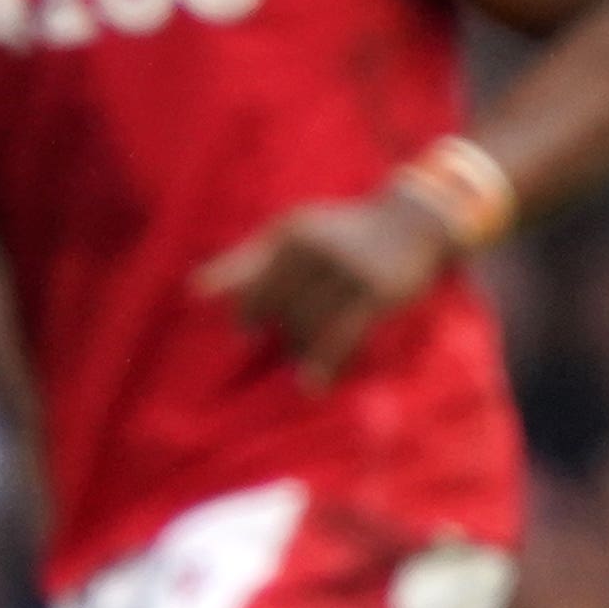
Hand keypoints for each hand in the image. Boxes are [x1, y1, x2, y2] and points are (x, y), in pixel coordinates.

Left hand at [192, 187, 457, 384]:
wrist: (416, 220)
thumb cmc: (339, 232)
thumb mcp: (291, 235)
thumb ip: (244, 260)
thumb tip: (192, 289)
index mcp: (295, 233)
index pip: (257, 283)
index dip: (248, 311)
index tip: (246, 331)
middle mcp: (321, 249)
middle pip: (283, 307)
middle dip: (278, 330)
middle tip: (278, 349)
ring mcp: (352, 271)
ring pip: (310, 324)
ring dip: (301, 349)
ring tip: (298, 365)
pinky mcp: (379, 294)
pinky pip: (343, 336)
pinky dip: (325, 363)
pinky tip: (311, 387)